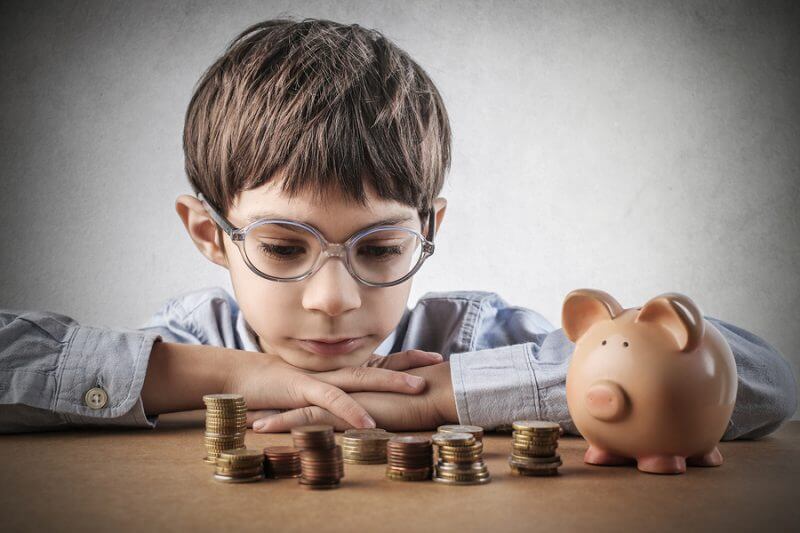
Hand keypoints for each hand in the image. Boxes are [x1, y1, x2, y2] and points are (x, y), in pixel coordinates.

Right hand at [227, 349, 443, 428]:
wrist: (243, 378)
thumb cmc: (279, 385)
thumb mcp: (313, 388)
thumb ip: (336, 390)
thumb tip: (361, 399)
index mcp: (340, 369)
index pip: (379, 361)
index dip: (406, 359)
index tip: (434, 357)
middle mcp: (335, 370)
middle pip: (379, 364)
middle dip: (410, 363)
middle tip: (438, 362)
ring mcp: (322, 378)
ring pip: (363, 379)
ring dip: (392, 383)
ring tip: (418, 389)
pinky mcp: (304, 390)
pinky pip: (333, 401)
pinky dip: (352, 412)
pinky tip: (369, 424)